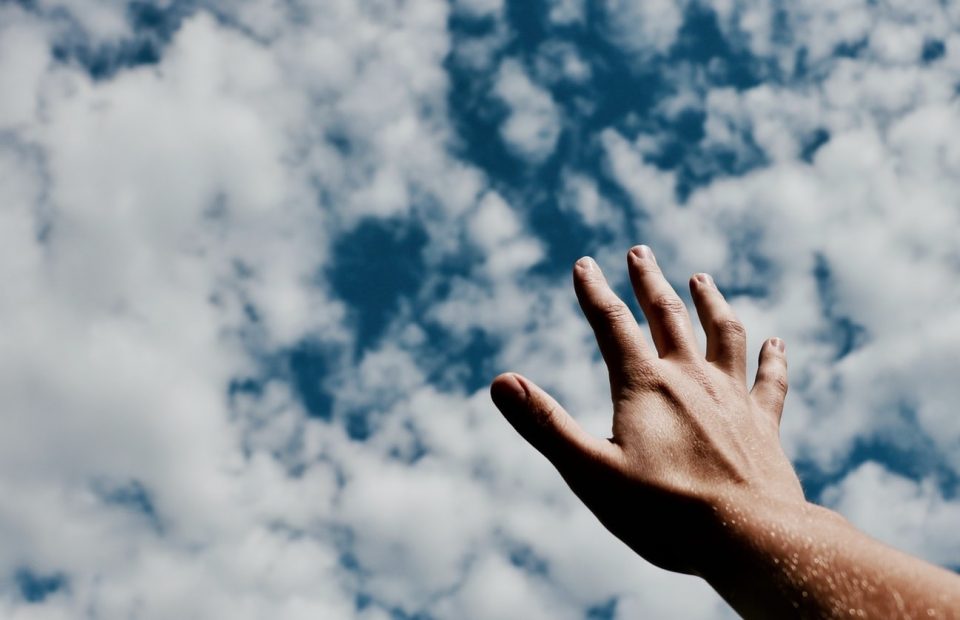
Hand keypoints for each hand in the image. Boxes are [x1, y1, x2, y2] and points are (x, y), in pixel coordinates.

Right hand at [491, 245, 805, 575]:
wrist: (750, 539)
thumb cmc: (665, 513)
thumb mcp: (590, 472)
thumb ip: (544, 424)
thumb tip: (499, 382)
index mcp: (645, 386)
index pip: (612, 324)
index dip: (594, 292)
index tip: (584, 264)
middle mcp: (691, 379)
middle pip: (668, 315)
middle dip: (650, 281)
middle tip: (639, 251)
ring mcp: (732, 398)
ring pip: (722, 334)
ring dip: (709, 303)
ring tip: (701, 279)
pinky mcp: (764, 424)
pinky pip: (770, 381)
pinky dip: (772, 359)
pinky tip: (775, 342)